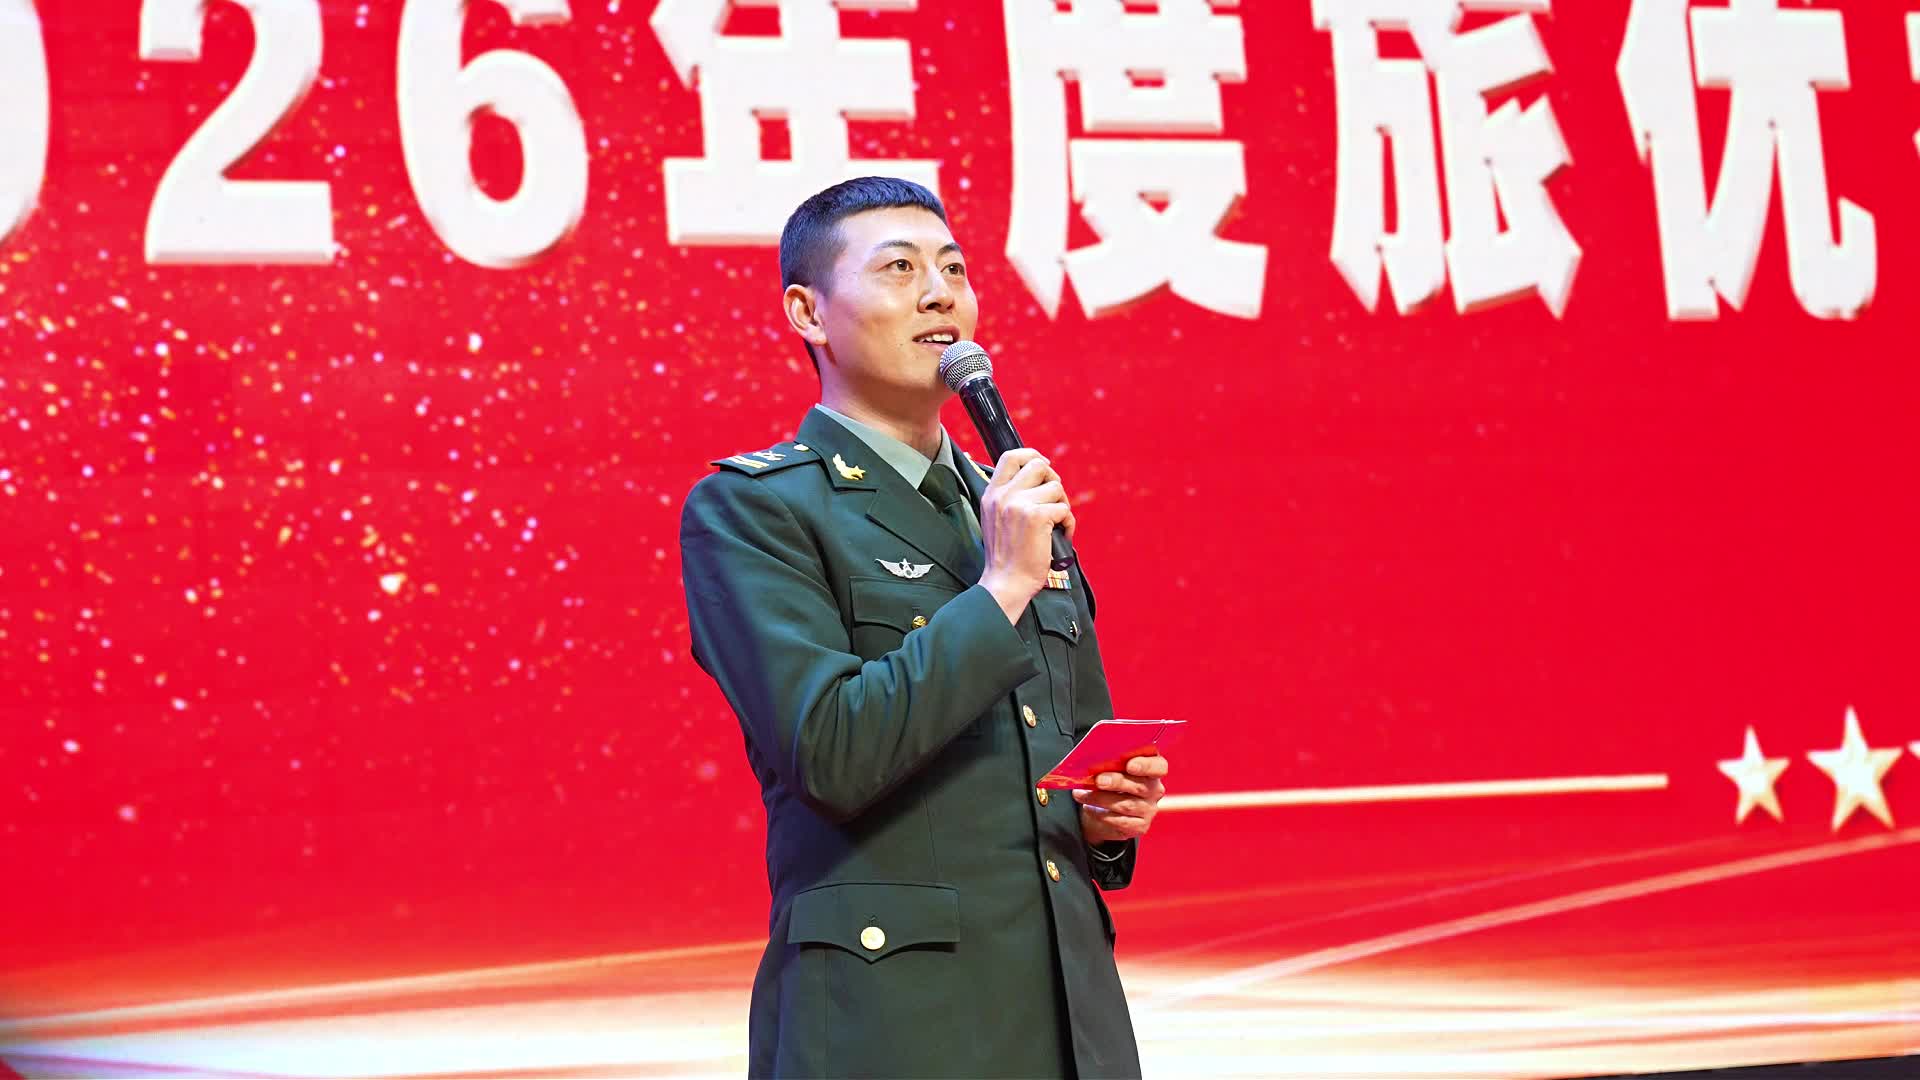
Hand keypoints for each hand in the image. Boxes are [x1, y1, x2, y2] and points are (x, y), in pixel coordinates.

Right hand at [977, 448, 1075, 622]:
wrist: (1006, 582)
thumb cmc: (1007, 556)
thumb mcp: (996, 519)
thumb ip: (1010, 498)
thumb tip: (1038, 478)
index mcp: (992, 494)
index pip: (1011, 456)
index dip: (1032, 455)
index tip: (1045, 466)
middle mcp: (1003, 495)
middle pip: (1039, 465)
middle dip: (1053, 480)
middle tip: (1055, 500)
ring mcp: (1019, 504)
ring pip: (1055, 488)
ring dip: (1062, 505)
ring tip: (1057, 525)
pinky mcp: (1037, 516)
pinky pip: (1064, 509)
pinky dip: (1069, 524)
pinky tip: (1062, 536)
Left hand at [1074, 753, 1167, 843]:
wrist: (1106, 808)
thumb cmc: (1111, 779)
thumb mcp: (1113, 768)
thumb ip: (1111, 763)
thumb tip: (1095, 762)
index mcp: (1152, 769)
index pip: (1159, 766)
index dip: (1146, 765)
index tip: (1130, 765)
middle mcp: (1154, 790)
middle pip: (1140, 786)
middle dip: (1117, 782)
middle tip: (1099, 781)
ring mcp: (1149, 810)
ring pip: (1126, 805)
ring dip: (1100, 799)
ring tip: (1082, 795)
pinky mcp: (1139, 826)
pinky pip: (1120, 822)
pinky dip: (1101, 815)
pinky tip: (1088, 807)